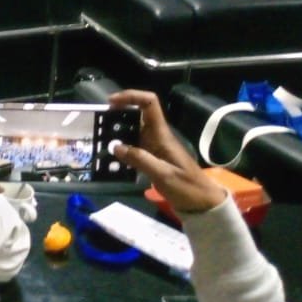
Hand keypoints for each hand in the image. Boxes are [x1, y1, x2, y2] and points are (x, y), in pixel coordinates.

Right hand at [109, 90, 226, 213]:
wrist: (203, 204)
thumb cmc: (187, 187)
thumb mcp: (163, 175)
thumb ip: (140, 160)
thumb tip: (115, 146)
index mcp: (162, 135)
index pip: (149, 103)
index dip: (131, 96)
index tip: (111, 103)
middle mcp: (157, 137)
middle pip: (137, 115)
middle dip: (118, 116)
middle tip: (98, 125)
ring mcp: (155, 148)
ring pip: (133, 131)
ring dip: (117, 133)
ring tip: (100, 141)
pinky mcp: (153, 159)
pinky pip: (134, 147)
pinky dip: (122, 149)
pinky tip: (111, 159)